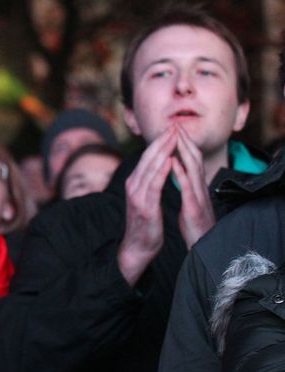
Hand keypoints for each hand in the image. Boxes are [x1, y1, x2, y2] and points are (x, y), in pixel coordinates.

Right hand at [117, 126, 176, 285]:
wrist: (138, 246)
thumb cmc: (145, 224)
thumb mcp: (145, 198)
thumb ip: (148, 182)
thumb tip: (157, 166)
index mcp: (134, 182)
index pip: (147, 157)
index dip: (159, 141)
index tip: (171, 128)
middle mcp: (133, 185)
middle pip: (148, 158)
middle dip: (161, 140)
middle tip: (173, 125)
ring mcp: (137, 195)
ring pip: (150, 167)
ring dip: (163, 151)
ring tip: (173, 137)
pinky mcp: (144, 206)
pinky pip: (154, 184)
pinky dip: (161, 171)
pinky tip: (169, 160)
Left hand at [172, 126, 215, 248]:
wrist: (199, 245)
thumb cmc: (194, 226)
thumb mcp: (190, 203)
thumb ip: (187, 187)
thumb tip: (182, 174)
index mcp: (195, 187)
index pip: (190, 161)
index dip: (183, 145)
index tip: (174, 130)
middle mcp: (198, 188)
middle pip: (193, 159)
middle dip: (184, 141)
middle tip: (176, 124)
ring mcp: (197, 197)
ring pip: (193, 169)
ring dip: (184, 151)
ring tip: (176, 135)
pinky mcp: (194, 208)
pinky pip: (187, 188)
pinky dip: (181, 173)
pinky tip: (174, 162)